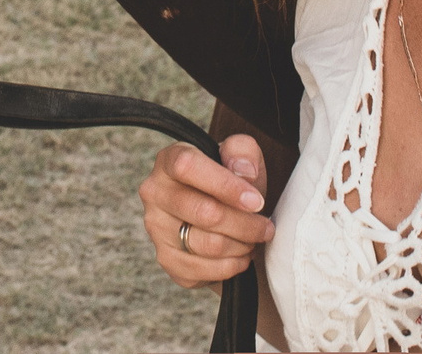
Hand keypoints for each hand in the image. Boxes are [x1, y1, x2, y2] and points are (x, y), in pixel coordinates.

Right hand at [138, 135, 270, 286]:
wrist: (216, 216)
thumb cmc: (228, 183)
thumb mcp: (239, 158)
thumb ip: (243, 151)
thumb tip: (244, 172)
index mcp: (169, 160)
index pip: (188, 167)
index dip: (225, 185)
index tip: (256, 201)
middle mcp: (155, 192)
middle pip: (205, 212)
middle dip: (245, 224)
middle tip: (266, 227)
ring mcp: (157, 228)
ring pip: (208, 244)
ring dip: (241, 245)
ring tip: (253, 240)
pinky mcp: (166, 258)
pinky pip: (203, 270)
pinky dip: (231, 266)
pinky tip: (240, 255)